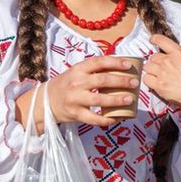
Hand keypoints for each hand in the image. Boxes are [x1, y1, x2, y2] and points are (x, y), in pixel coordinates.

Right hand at [17, 56, 139, 129]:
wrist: (45, 101)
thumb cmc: (66, 84)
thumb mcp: (76, 72)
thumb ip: (93, 70)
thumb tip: (120, 67)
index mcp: (78, 69)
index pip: (99, 62)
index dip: (115, 62)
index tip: (129, 65)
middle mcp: (76, 83)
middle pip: (102, 80)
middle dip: (121, 81)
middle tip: (135, 83)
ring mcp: (75, 99)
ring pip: (100, 100)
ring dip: (117, 100)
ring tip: (130, 99)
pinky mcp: (75, 114)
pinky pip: (94, 119)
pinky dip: (107, 119)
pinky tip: (118, 118)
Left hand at [144, 35, 180, 130]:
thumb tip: (177, 63)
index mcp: (180, 53)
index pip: (162, 40)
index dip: (155, 39)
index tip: (152, 40)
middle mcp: (169, 60)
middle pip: (153, 57)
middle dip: (156, 62)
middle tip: (162, 69)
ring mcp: (163, 73)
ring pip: (147, 67)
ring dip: (151, 71)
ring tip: (158, 77)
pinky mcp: (159, 85)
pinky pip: (146, 79)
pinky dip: (149, 81)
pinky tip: (156, 84)